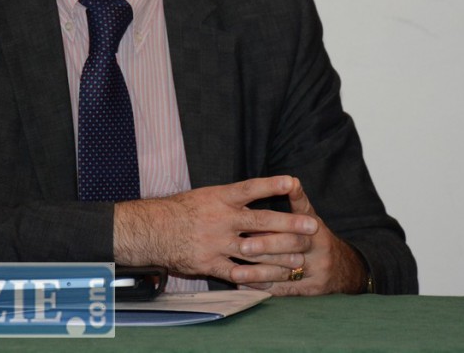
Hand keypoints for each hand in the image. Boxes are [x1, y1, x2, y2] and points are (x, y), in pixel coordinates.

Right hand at [113, 176, 314, 282]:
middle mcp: (221, 219)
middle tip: (311, 227)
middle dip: (289, 225)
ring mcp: (217, 243)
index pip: (250, 189)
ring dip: (280, 256)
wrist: (152, 231)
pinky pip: (238, 274)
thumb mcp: (203, 196)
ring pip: (255, 251)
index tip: (292, 182)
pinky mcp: (211, 263)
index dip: (271, 185)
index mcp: (219, 198)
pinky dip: (256, 279)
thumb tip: (253, 193)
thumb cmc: (178, 210)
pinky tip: (273, 282)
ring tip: (300, 260)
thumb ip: (228, 198)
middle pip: (261, 222)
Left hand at [233, 179, 367, 294]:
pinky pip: (284, 290)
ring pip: (286, 272)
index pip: (296, 221)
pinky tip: (243, 286)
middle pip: (292, 246)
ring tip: (235, 273)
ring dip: (258, 273)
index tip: (253, 219)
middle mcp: (319, 249)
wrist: (343, 268)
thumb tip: (292, 180)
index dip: (276, 220)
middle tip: (242, 247)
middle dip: (266, 246)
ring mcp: (317, 272)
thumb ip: (298, 200)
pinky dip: (263, 288)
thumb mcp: (311, 216)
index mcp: (315, 227)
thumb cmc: (315, 236)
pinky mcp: (311, 291)